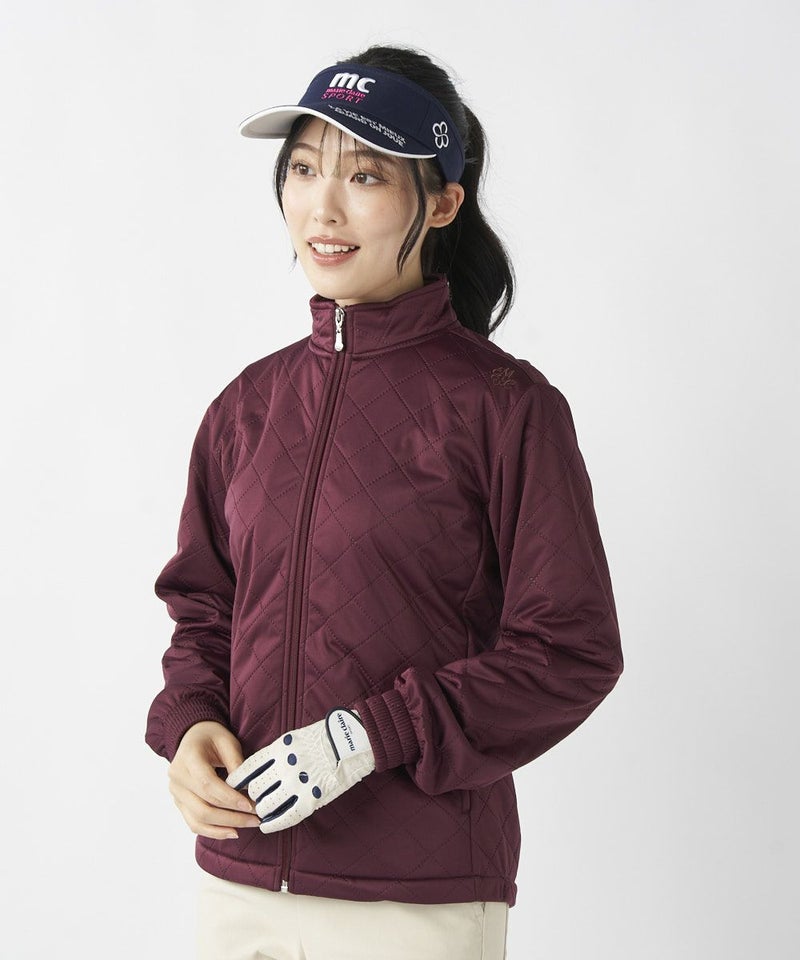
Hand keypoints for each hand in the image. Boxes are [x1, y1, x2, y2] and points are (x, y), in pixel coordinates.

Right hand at [168, 721, 260, 839]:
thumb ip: (236, 762)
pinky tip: (232, 831)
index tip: (250, 806)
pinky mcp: (179, 803)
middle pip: (203, 806)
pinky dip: (213, 831)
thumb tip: (248, 788)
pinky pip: (194, 823)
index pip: (207, 784)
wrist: (192, 736)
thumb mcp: (227, 741)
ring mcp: (176, 793)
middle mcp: (177, 778)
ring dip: (224, 827)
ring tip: (248, 826)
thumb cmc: (212, 737)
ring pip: (198, 819)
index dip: (229, 798)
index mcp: (187, 758)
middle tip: (256, 818)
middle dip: (232, 816)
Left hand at [227, 708, 375, 833]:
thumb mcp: (295, 737)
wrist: (353, 741)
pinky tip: (266, 826)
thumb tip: (260, 768)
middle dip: (250, 797)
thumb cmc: (325, 737)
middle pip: (255, 788)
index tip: (231, 785)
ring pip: (267, 804)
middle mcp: (285, 766)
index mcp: (280, 748)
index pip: (249, 767)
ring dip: (260, 810)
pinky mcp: (311, 798)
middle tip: (249, 801)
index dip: (238, 779)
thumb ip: (277, 752)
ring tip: (259, 812)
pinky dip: (273, 823)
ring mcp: (298, 784)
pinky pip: (286, 816)